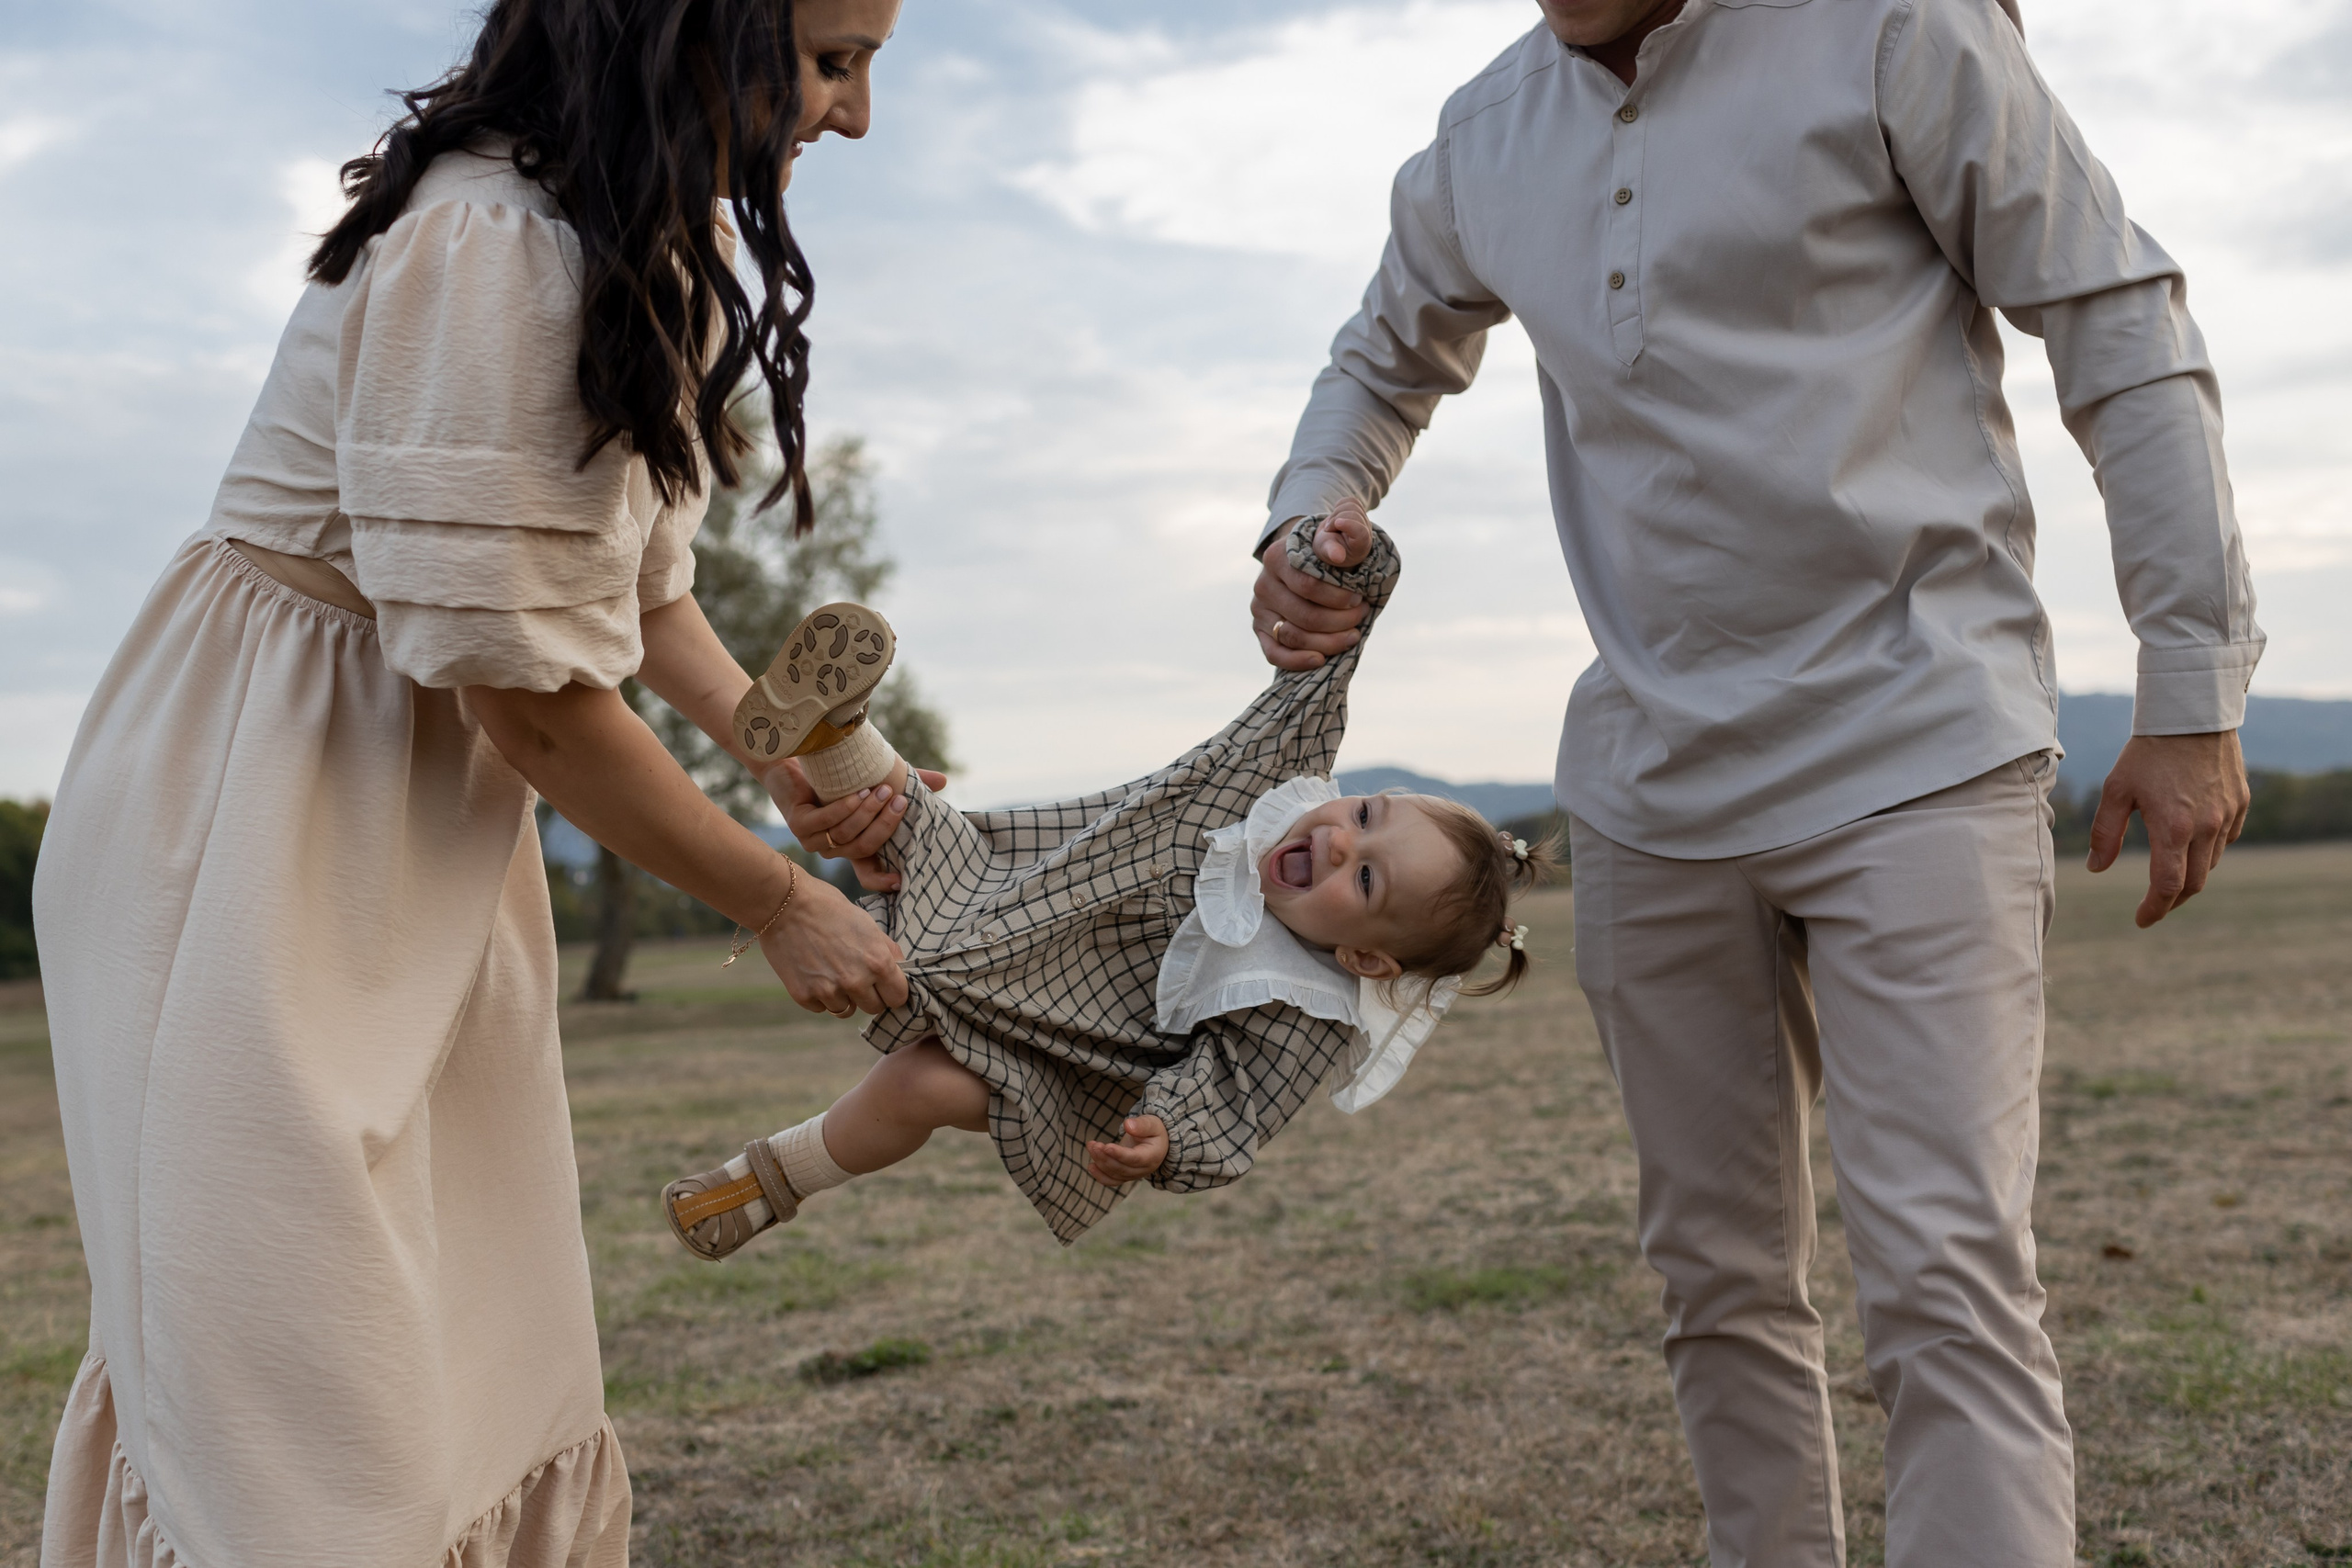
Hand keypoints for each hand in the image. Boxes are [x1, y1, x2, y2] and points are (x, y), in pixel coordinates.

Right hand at [759, 871, 909, 1014]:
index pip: (898, 997)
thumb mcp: (866, 922)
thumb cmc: (828, 907)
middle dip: (869, 995)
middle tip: (856, 975)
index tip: (884, 984)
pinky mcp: (804, 996)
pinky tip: (813, 972)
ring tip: (832, 971)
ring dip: (843, 997)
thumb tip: (900, 968)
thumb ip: (886, 949)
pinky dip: (819, 995)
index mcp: (877, 962)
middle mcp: (856, 981)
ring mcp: (828, 991)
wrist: (784, 903)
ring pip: (846, 1010)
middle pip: (874, 1008)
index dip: (893, 990)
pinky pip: (821, 1007)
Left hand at [766, 756, 948, 891]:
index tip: (901, 881)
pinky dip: (844, 809)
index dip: (882, 880)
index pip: (867, 873)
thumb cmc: (839, 773)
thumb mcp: (876, 780)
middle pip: (864, 847)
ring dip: (866, 813)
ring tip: (881, 790)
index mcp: (851, 845)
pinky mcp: (798, 824)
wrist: (795, 758)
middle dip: (885, 825)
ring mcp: (814, 839)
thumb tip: (943, 781)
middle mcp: (832, 847)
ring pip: (846, 835)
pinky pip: (826, 822)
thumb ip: (907, 783)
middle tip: (901, 800)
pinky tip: (857, 793)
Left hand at [1084, 1115, 1169, 1184]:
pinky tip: (1091, 1166)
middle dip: (1105, 1157)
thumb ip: (1142, 1124)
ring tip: (1091, 1146)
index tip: (1106, 1146)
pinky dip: (1100, 1176)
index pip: (1134, 1159)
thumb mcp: (1152, 1123)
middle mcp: (1144, 1169)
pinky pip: (1112, 1181)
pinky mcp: (1126, 1176)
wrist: (1156, 1143)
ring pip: (1114, 1174)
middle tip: (1094, 1145)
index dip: (1120, 1154)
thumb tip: (1128, 1125)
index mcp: (1152, 1156)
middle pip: (1121, 1168)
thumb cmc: (1154, 1131)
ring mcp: (1134, 1175)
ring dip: (1100, 1162)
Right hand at [1252, 500, 1372, 670]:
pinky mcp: (1261, 630)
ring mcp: (1260, 609)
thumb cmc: (1329, 553)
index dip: (1339, 598)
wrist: (1308, 560)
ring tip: (1352, 635)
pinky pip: (1274, 653)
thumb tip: (1337, 555)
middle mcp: (1263, 583)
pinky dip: (1298, 661)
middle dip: (1340, 621)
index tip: (1361, 598)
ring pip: (1293, 636)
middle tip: (1362, 616)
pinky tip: (1320, 659)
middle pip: (1303, 614)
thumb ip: (1345, 538)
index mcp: (1277, 557)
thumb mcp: (1340, 537)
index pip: (1308, 585)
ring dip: (1328, 642)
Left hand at [2087, 730, 2250, 928]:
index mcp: (2173, 828)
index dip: (2154, 909)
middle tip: (2154, 907)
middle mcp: (2207, 827)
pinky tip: (2192, 846)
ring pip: (2211, 863)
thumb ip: (2105, 832)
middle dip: (2172, 902)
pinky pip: (2227, 839)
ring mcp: (2229, 815)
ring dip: (2191, 877)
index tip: (2141, 920)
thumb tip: (2096, 867)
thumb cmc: (2147, 751)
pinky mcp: (2241, 803)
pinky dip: (2209, 851)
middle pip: (2194, 884)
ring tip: (2170, 878)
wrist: (2192, 714)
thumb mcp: (2116, 790)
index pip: (2167, 886)